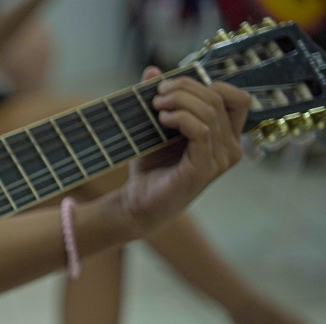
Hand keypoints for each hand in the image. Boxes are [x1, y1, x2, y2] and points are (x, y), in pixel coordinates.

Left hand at [110, 66, 248, 238]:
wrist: (136, 203)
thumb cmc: (150, 167)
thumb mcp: (156, 127)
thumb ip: (160, 100)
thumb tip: (152, 70)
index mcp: (226, 135)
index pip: (237, 98)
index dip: (208, 84)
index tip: (174, 85)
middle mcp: (230, 147)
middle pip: (219, 100)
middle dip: (187, 89)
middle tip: (159, 93)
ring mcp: (220, 160)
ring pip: (211, 113)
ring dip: (182, 102)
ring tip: (157, 105)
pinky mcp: (203, 169)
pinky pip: (202, 132)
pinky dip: (182, 119)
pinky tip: (163, 119)